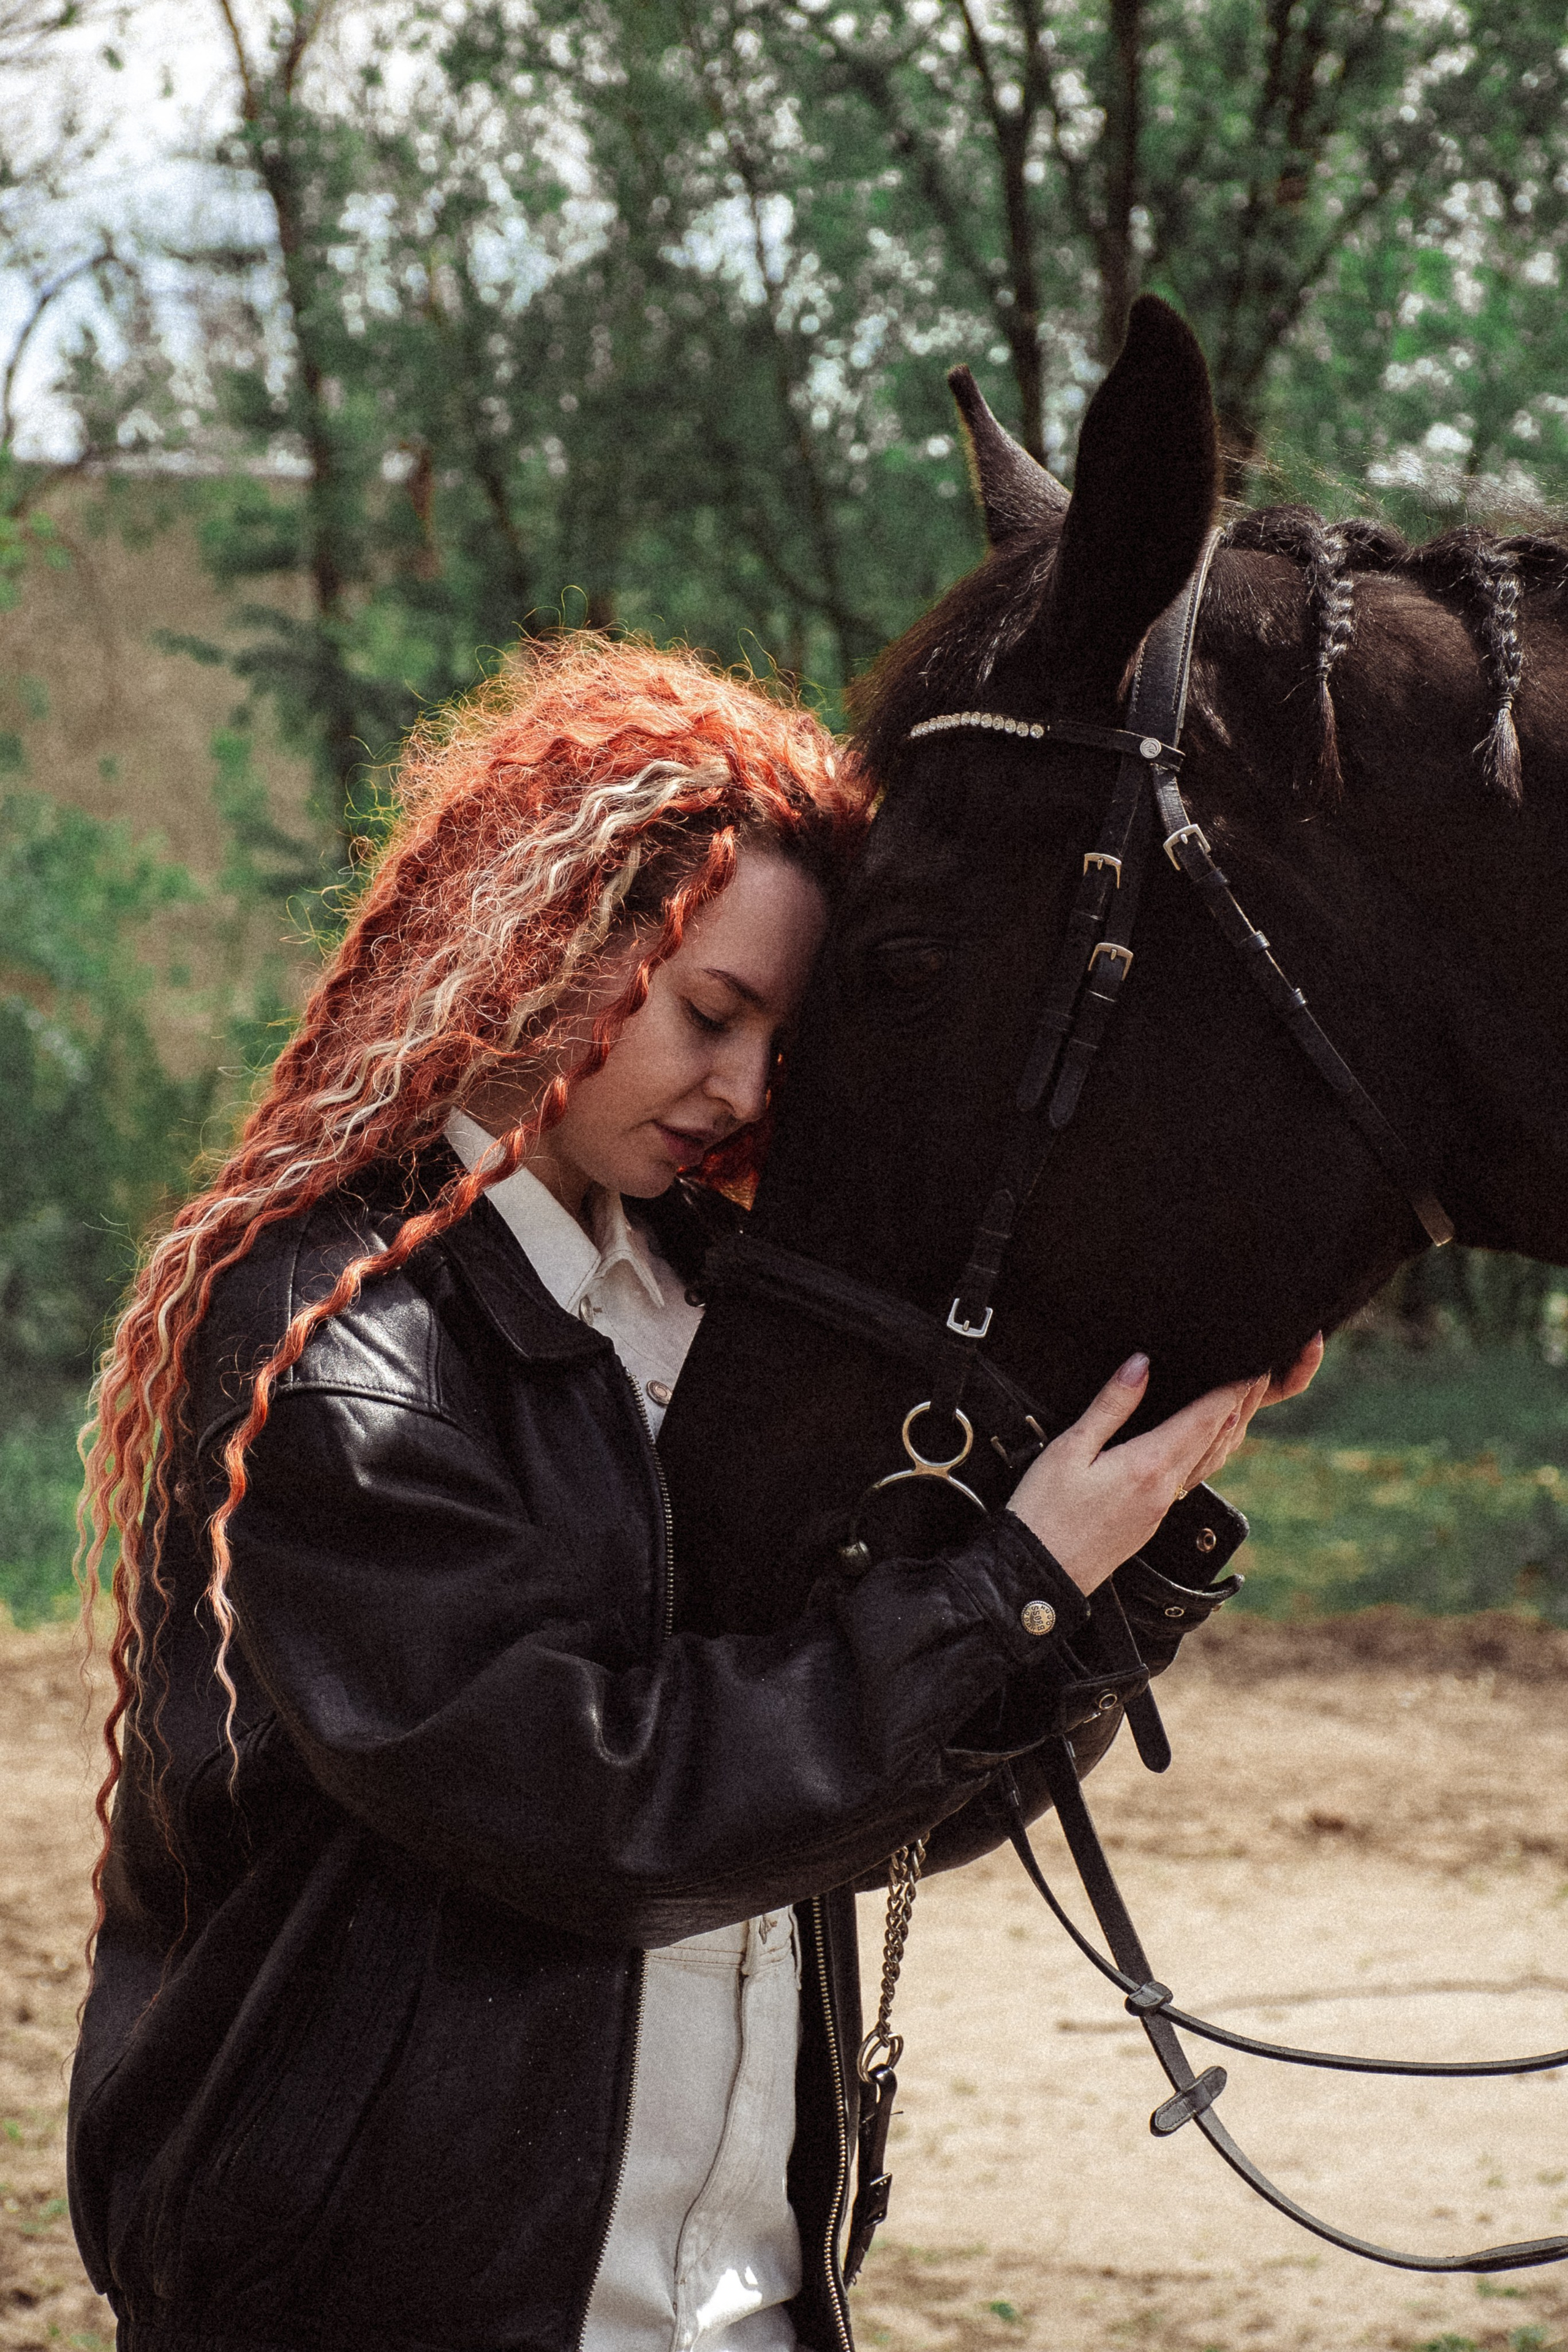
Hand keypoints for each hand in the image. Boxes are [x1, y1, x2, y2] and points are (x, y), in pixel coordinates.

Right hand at [1005, 1333, 1323, 1598]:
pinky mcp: (1152, 1519)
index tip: (1252, 1363)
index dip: (1231, 1388)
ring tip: (1244, 1400)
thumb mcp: (1070, 1449)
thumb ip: (1110, 1406)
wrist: (1041, 1575)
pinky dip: (1212, 1451)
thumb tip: (1141, 1364)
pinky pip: (1195, 1477)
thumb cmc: (1044, 1510)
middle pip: (1218, 1437)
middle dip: (1241, 1401)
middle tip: (1259, 1372)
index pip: (1204, 1418)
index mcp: (1149, 1465)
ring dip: (1231, 1428)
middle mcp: (1166, 1488)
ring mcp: (1162, 1507)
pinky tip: (1208, 1443)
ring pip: (1211, 1461)